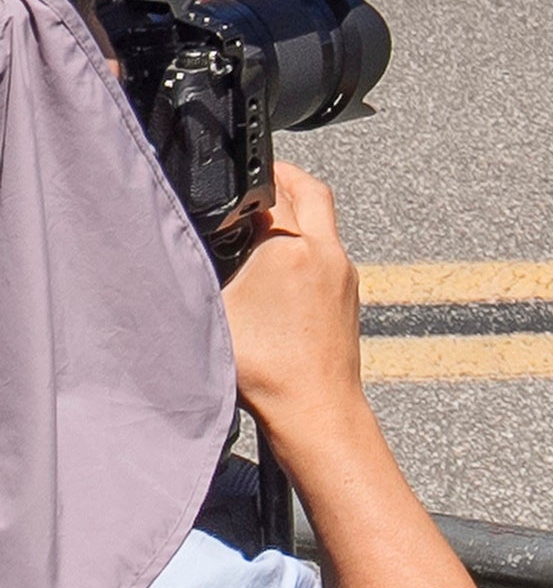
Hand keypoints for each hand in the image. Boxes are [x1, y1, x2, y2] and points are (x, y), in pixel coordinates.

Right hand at [219, 159, 373, 445]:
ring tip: (260, 222)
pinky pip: (328, 252)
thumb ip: (196, 275)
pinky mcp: (348, 294)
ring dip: (297, 213)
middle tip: (258, 180)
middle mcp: (327, 252)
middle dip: (284, 180)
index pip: (275, 191)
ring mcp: (343, 272)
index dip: (251, 182)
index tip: (231, 183)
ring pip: (324, 223)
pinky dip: (305, 244)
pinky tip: (277, 266)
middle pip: (312, 193)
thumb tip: (170, 253)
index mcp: (292, 247)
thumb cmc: (266, 368)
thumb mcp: (212, 313)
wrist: (315, 407)